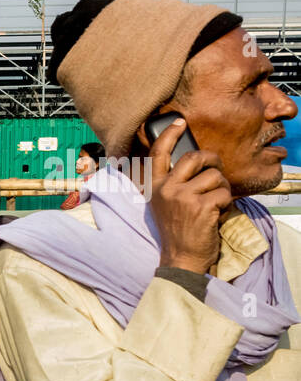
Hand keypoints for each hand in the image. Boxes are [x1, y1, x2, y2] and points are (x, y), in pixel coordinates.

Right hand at [147, 117, 231, 274]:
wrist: (181, 258)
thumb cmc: (178, 231)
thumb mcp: (166, 204)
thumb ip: (174, 183)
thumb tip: (196, 160)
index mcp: (155, 188)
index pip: (158, 154)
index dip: (169, 135)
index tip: (179, 122)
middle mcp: (166, 189)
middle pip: (195, 157)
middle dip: (212, 161)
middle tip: (216, 173)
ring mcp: (183, 197)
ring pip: (215, 176)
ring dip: (222, 188)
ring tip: (214, 203)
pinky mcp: (201, 206)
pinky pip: (224, 192)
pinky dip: (226, 203)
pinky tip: (216, 214)